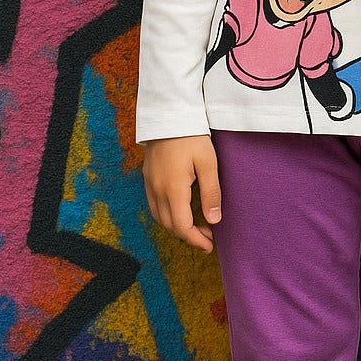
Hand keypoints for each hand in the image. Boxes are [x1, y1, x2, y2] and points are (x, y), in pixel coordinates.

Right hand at [142, 134, 220, 252]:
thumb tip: (213, 221)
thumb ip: (211, 193)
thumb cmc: (192, 137)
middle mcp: (156, 190)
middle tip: (208, 236)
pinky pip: (154, 205)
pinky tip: (181, 210)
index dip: (196, 240)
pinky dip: (167, 215)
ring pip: (159, 217)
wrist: (169, 114)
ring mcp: (149, 183)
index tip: (209, 246)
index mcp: (173, 189)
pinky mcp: (147, 177)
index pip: (181, 226)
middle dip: (188, 236)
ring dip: (176, 227)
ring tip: (196, 226)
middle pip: (169, 225)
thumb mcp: (208, 163)